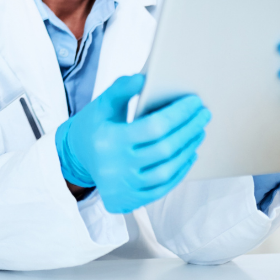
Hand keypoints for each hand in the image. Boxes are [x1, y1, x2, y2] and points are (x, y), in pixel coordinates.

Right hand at [55, 74, 210, 213]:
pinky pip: (162, 188)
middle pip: (165, 149)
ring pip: (166, 171)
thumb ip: (122, 88)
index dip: (178, 113)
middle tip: (204, 114)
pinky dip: (179, 171)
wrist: (74, 157)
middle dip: (189, 129)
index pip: (153, 127)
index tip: (194, 101)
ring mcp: (122, 188)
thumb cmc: (94, 125)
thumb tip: (144, 78)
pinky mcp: (127, 200)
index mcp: (108, 141)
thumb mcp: (103, 103)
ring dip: (188, 150)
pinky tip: (188, 154)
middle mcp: (114, 168)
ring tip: (199, 131)